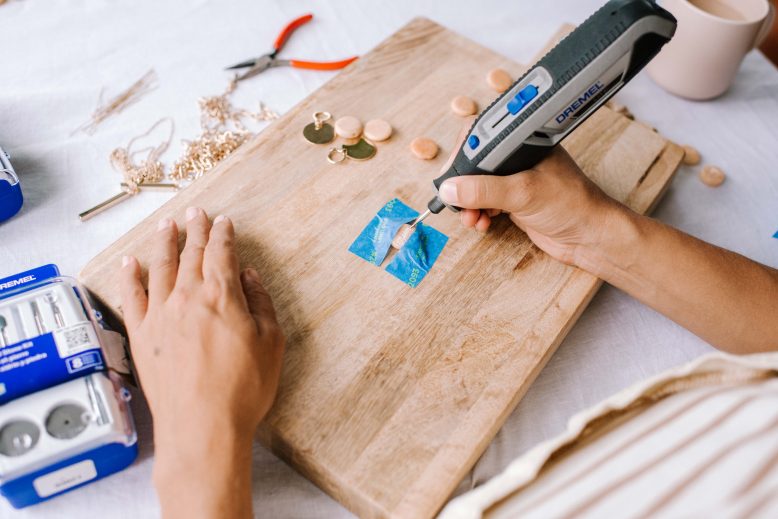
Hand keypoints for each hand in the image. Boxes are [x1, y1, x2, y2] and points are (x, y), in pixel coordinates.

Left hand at [119, 207, 283, 517]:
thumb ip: (260, 303)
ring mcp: (160, 315)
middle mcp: (187, 297)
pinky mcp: (141, 336)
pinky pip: (132, 297)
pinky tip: (131, 263)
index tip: (224, 221)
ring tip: (166, 225)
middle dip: (195, 230)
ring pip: (160, 267)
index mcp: (222, 296)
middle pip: (190, 254)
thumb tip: (249, 276)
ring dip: (164, 242)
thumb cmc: (243, 388)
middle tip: (196, 213)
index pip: (221, 253)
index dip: (223, 234)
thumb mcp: (270, 343)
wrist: (202, 426)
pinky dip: (131, 276)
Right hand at [438, 144, 623, 266]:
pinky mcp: (516, 202)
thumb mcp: (523, 193)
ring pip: (479, 187)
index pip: (482, 139)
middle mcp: (519, 158)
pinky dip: (479, 214)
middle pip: (477, 165)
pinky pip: (487, 204)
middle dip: (463, 186)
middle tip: (456, 200)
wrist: (591, 237)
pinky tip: (481, 223)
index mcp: (524, 143)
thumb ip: (484, 190)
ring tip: (469, 218)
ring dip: (469, 204)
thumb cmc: (573, 205)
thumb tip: (451, 189)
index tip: (451, 176)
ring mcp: (517, 180)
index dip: (463, 156)